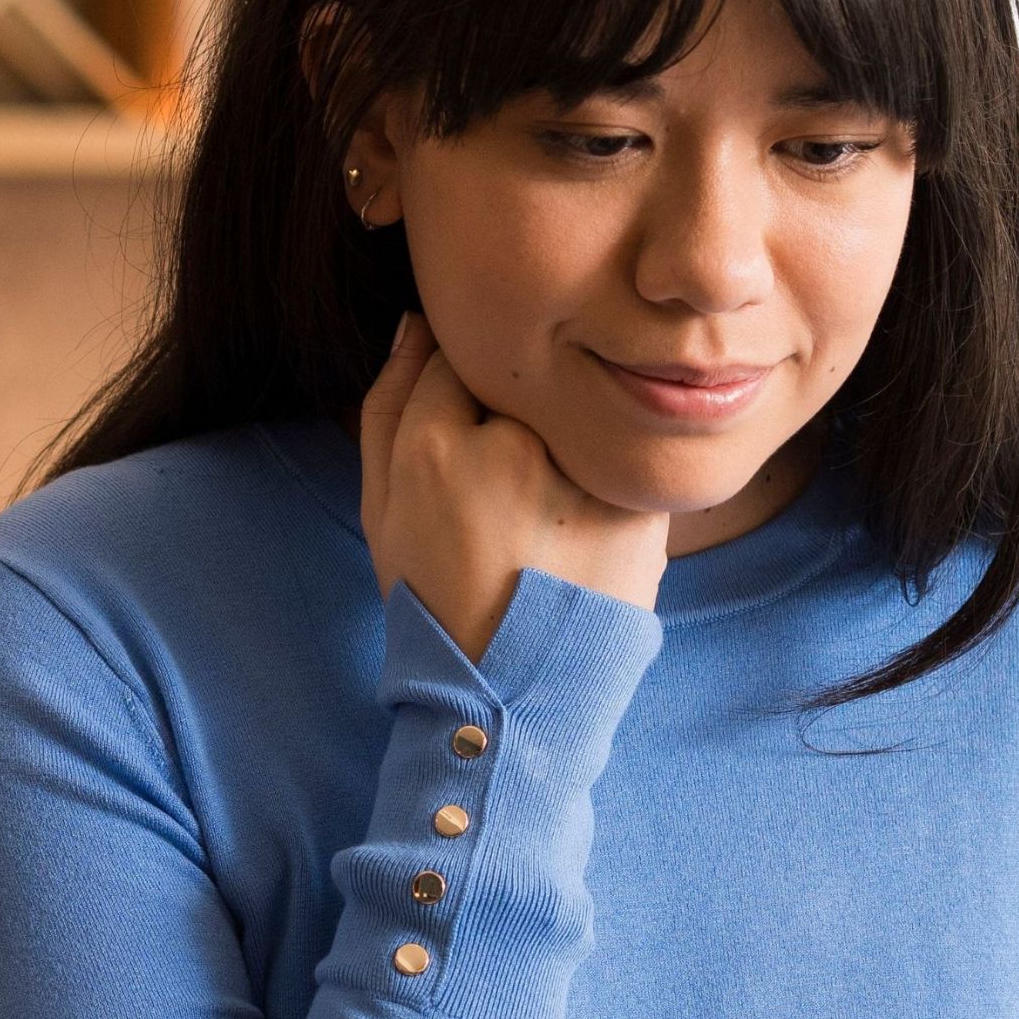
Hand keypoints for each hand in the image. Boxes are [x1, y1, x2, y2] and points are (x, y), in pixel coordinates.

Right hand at [353, 314, 671, 659]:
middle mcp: (516, 448)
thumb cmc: (436, 597)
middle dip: (514, 417)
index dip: (460, 395)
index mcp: (437, 446)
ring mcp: (585, 477)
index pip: (457, 354)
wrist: (512, 698)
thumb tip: (417, 319)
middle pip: (522, 381)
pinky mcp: (640, 508)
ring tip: (541, 528)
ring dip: (564, 448)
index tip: (465, 441)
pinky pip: (618, 463)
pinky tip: (577, 542)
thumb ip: (386, 403)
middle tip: (503, 495)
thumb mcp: (378, 506)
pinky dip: (602, 487)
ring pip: (576, 418)